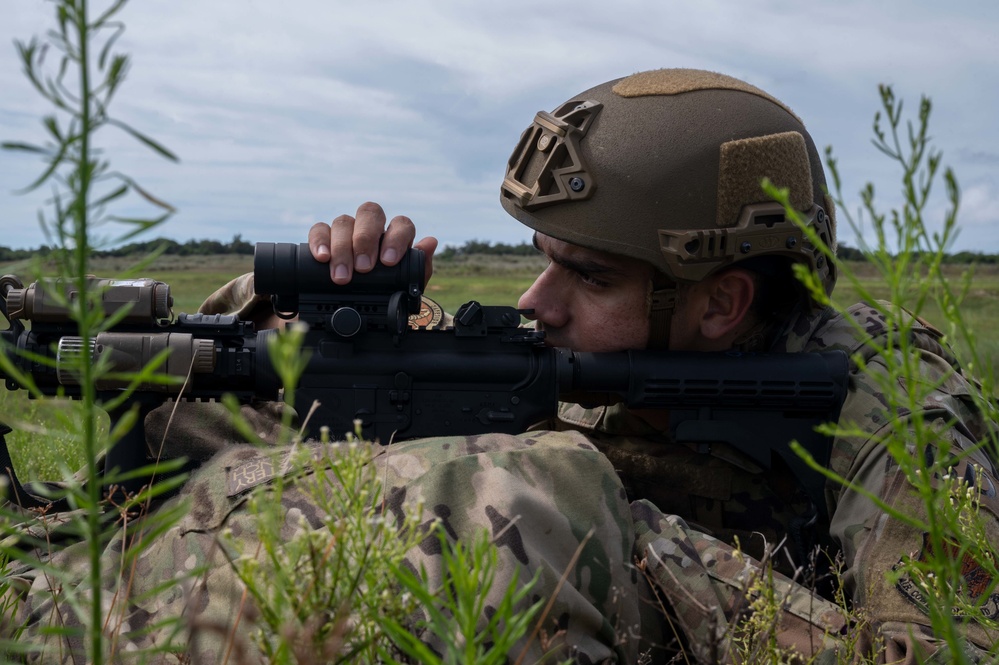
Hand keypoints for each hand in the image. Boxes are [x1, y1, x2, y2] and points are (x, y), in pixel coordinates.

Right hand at [308, 202, 437, 284]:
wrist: (365, 304)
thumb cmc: (389, 290)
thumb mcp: (408, 286)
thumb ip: (421, 266)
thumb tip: (431, 242)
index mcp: (396, 235)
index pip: (401, 224)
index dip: (395, 238)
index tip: (388, 262)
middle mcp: (372, 227)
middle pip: (369, 213)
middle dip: (365, 239)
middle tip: (363, 268)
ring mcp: (348, 230)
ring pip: (343, 222)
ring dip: (342, 248)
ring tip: (341, 276)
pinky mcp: (325, 237)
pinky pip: (320, 229)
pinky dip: (319, 241)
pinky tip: (322, 258)